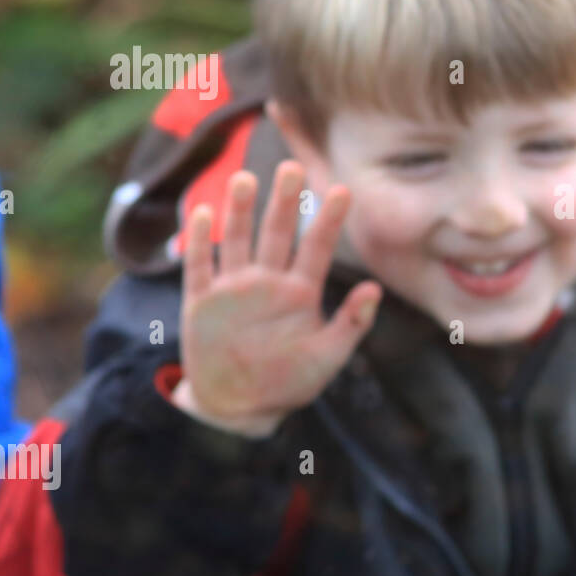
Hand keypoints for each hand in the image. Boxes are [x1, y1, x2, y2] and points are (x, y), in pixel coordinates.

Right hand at [170, 160, 381, 435]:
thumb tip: (376, 289)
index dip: (328, 219)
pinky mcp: (202, 303)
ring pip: (238, 240)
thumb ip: (352, 324)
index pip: (317, 247)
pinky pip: (200, 266)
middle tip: (292, 167)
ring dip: (240, 211)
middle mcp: (268, 282)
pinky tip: (203, 213)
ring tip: (245, 179)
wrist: (240, 408)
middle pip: (277, 233)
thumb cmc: (289, 382)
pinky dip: (200, 242)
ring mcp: (234, 289)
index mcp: (302, 292)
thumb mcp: (328, 358)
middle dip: (284, 201)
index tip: (342, 189)